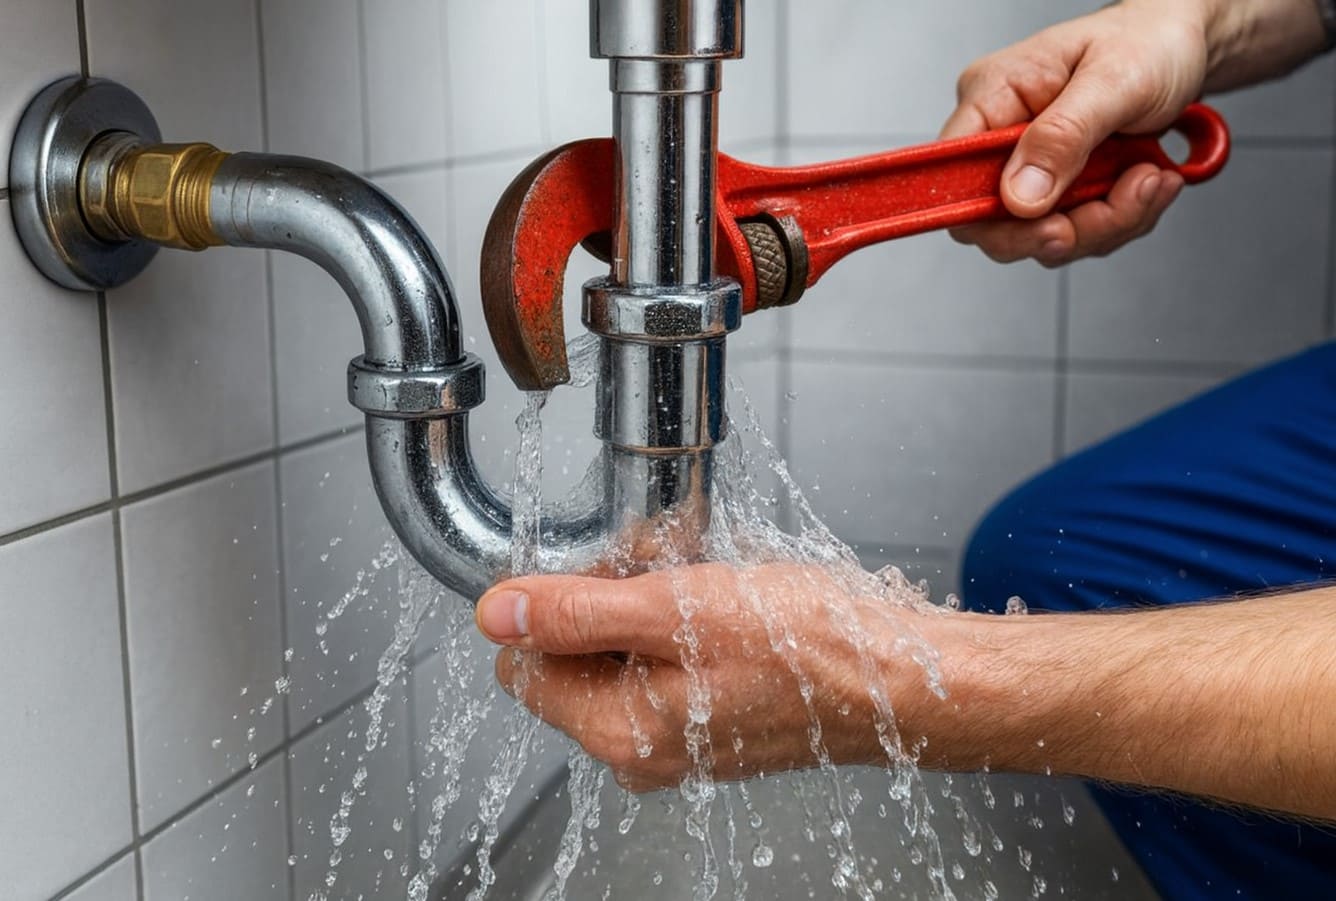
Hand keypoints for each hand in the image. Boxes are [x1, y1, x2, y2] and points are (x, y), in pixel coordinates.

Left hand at [474, 563, 956, 790]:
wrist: (901, 678)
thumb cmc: (811, 647)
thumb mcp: (680, 609)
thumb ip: (578, 612)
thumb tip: (496, 615)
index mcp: (618, 731)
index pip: (524, 665)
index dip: (556, 603)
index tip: (608, 571)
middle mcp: (638, 748)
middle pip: (574, 651)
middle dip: (612, 590)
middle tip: (670, 561)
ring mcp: (674, 736)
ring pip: (622, 644)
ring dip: (652, 594)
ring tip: (707, 574)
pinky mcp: (706, 717)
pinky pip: (664, 654)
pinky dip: (684, 614)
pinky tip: (725, 596)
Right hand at [941, 1, 1209, 265]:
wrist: (1187, 47)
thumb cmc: (1150, 42)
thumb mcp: (1114, 81)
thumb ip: (1062, 136)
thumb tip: (1017, 195)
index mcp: (993, 97)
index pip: (951, 172)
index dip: (983, 211)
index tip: (1044, 223)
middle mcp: (1002, 138)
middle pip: (994, 223)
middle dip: (1066, 228)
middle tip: (1119, 202)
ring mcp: (1030, 169)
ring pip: (1041, 236)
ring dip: (1105, 222)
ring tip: (1149, 178)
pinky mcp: (1059, 191)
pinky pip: (1076, 232)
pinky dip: (1120, 218)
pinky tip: (1146, 181)